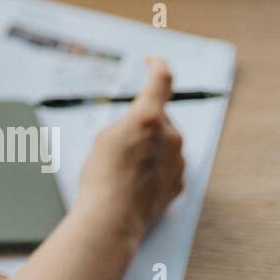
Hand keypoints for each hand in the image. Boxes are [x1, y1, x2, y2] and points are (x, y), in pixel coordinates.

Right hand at [74, 56, 185, 245]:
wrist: (112, 218)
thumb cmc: (101, 177)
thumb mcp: (106, 137)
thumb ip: (130, 123)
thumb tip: (142, 125)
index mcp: (149, 118)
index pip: (161, 80)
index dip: (157, 66)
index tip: (152, 62)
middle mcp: (170, 136)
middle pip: (160, 117)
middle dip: (144, 123)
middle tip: (119, 141)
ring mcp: (178, 161)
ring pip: (165, 143)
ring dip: (148, 147)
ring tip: (123, 166)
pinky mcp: (178, 183)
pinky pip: (168, 166)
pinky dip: (154, 168)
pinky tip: (134, 181)